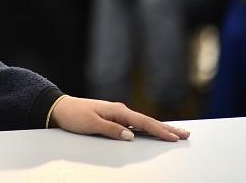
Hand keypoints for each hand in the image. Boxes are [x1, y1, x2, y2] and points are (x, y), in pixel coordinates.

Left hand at [50, 96, 189, 141]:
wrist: (60, 108)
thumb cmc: (74, 116)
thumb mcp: (91, 124)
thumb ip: (111, 130)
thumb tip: (131, 136)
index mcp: (117, 111)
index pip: (143, 122)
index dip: (160, 130)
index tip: (175, 137)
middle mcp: (119, 111)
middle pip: (147, 121)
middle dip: (167, 128)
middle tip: (185, 134)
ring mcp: (117, 114)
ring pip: (143, 122)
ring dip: (159, 128)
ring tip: (175, 133)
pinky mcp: (112, 118)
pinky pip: (134, 124)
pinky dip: (146, 128)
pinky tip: (152, 131)